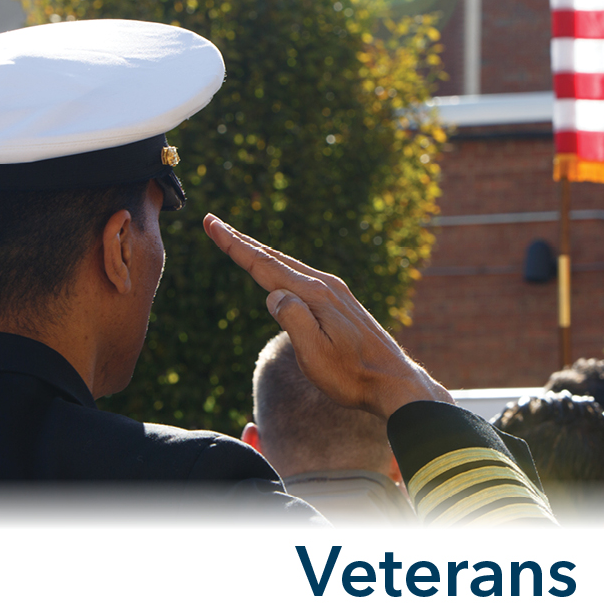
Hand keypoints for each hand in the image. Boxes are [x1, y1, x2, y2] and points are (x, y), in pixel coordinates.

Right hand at [203, 213, 453, 419]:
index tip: (211, 223)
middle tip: (214, 222)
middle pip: (275, 258)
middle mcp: (326, 286)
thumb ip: (292, 320)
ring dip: (261, 253)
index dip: (234, 245)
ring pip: (289, 266)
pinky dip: (281, 267)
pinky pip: (303, 276)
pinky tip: (279, 272)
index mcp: (315, 295)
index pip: (264, 266)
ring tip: (239, 241)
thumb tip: (272, 294)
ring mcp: (336, 292)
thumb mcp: (315, 355)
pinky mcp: (342, 302)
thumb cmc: (352, 376)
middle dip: (242, 241)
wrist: (393, 382)